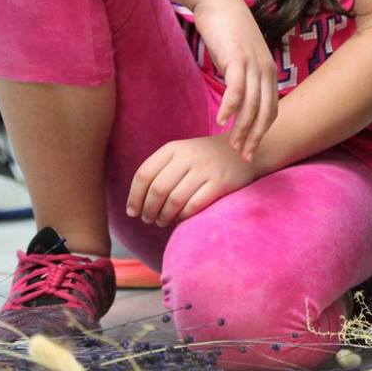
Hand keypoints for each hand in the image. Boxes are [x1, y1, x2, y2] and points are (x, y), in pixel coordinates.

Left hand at [126, 136, 257, 227]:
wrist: (240, 150)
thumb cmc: (203, 157)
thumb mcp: (181, 154)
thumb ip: (160, 170)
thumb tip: (137, 201)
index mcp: (173, 149)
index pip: (144, 174)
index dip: (134, 196)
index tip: (132, 212)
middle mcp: (187, 156)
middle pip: (157, 190)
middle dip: (148, 210)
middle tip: (147, 220)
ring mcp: (205, 169)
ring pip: (175, 200)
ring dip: (164, 216)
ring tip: (161, 221)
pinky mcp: (221, 182)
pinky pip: (195, 205)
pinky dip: (183, 216)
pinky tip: (179, 219)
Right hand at [188, 0, 277, 157]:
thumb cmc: (224, 29)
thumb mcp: (238, 57)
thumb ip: (241, 78)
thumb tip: (235, 99)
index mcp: (268, 71)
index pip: (271, 110)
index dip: (261, 132)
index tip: (250, 148)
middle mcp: (266, 69)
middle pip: (265, 113)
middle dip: (255, 137)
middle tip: (244, 157)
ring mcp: (253, 63)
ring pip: (252, 105)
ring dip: (242, 128)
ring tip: (232, 145)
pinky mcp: (237, 58)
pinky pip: (236, 89)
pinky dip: (230, 108)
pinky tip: (221, 121)